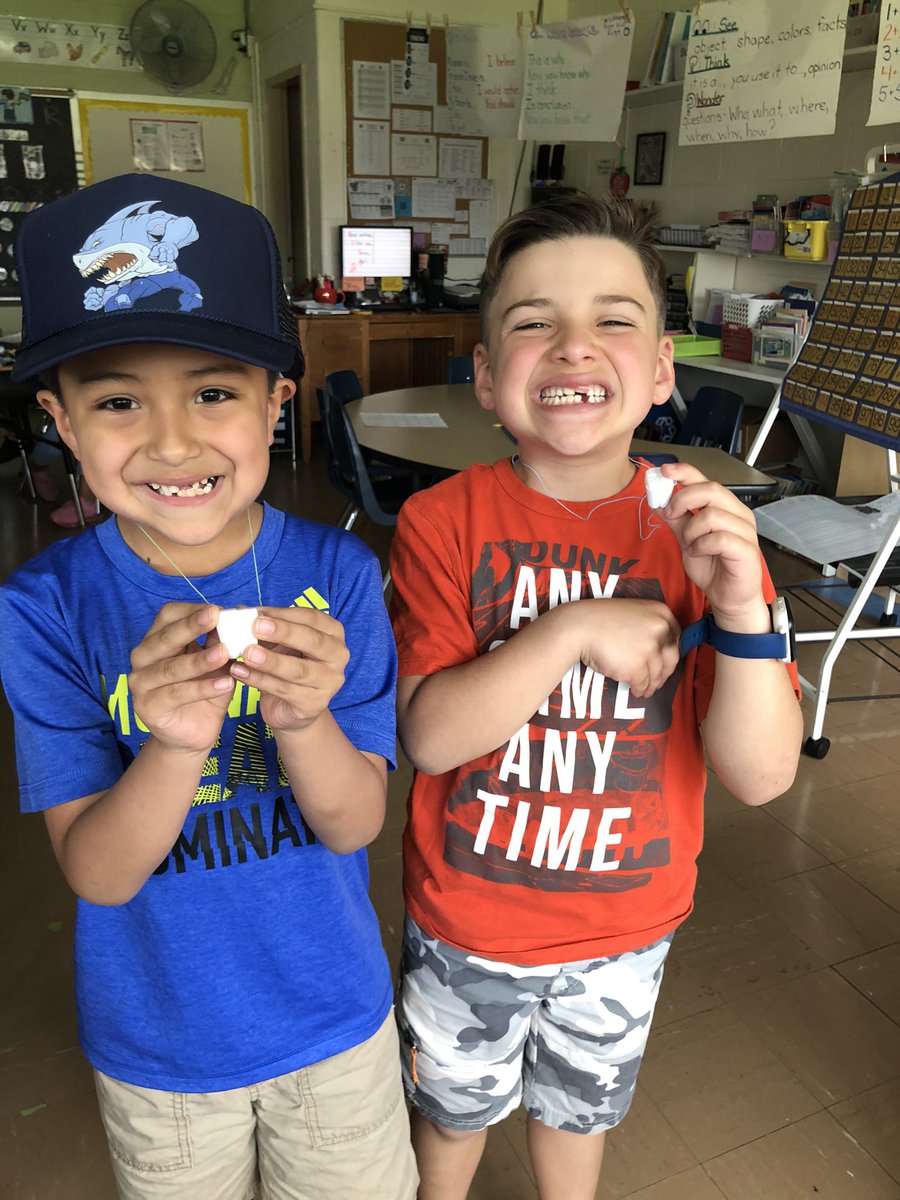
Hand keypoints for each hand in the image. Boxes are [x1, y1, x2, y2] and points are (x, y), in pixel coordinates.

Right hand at [129, 603, 232, 752]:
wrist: (192, 733)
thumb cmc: (204, 690)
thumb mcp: (217, 663)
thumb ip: (221, 641)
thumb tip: (239, 613)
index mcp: (157, 640)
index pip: (168, 616)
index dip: (192, 610)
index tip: (219, 609)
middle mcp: (143, 658)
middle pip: (165, 638)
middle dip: (192, 626)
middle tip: (217, 616)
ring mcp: (140, 683)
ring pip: (171, 668)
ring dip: (199, 660)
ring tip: (225, 653)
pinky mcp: (147, 708)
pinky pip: (176, 695)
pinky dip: (202, 688)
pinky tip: (225, 684)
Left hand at [228, 607, 348, 731]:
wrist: (290, 708)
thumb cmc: (287, 665)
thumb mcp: (278, 643)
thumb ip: (264, 628)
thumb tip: (239, 610)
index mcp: (333, 633)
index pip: (311, 618)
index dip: (283, 614)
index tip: (256, 613)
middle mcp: (338, 656)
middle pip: (312, 641)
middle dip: (283, 632)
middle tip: (255, 627)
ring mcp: (330, 682)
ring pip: (299, 670)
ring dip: (270, 660)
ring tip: (246, 653)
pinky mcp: (315, 704)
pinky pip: (285, 690)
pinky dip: (260, 681)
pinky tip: (240, 672)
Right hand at [573, 597, 680, 698]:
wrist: (579, 627)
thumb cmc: (601, 619)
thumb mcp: (633, 614)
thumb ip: (649, 627)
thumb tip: (659, 650)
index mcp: (661, 612)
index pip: (677, 637)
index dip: (671, 652)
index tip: (665, 661)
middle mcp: (660, 629)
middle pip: (671, 658)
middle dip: (664, 673)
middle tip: (657, 680)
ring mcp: (649, 649)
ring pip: (657, 674)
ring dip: (651, 685)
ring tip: (645, 689)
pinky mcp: (637, 667)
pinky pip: (643, 684)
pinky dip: (640, 690)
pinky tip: (636, 691)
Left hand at [652, 464, 763, 619]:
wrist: (728, 597)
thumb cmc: (713, 567)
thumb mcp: (686, 540)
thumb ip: (675, 520)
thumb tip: (657, 500)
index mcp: (724, 507)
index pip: (706, 480)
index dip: (685, 472)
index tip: (663, 471)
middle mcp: (738, 513)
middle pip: (711, 490)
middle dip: (683, 500)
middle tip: (671, 516)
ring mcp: (745, 530)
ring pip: (712, 515)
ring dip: (691, 531)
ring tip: (690, 545)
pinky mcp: (746, 549)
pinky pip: (719, 538)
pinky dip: (701, 545)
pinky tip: (699, 553)